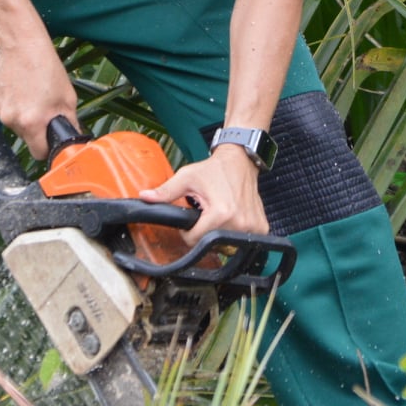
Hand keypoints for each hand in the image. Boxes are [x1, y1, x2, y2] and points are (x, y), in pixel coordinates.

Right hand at [0, 42, 77, 159]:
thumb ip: (70, 122)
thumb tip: (73, 138)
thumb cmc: (46, 68)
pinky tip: (16, 88)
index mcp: (32, 123)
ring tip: (29, 93)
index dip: (46, 148)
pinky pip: (1, 110)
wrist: (22, 45)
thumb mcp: (67, 97)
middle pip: (25, 136)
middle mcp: (12, 120)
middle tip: (42, 106)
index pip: (38, 153)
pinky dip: (8, 103)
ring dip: (20, 114)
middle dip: (34, 127)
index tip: (49, 140)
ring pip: (12, 123)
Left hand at [139, 146, 267, 243]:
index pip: (195, 240)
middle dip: (204, 231)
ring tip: (220, 212)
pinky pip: (242, 241)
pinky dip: (234, 232)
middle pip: (211, 243)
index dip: (188, 232)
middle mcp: (239, 222)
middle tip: (207, 211)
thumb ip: (165, 191)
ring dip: (219, 232)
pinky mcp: (261, 227)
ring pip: (226, 245)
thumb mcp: (187, 177)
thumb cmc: (215, 169)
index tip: (193, 217)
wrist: (240, 161)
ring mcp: (252, 226)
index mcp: (220, 213)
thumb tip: (144, 197)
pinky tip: (233, 216)